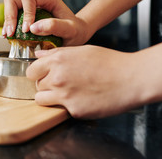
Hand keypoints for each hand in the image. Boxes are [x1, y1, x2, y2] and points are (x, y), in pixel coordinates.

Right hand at [3, 0, 90, 45]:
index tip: (26, 30)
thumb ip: (56, 26)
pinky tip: (10, 37)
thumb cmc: (76, 31)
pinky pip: (11, 17)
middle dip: (10, 16)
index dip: (25, 13)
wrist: (76, 35)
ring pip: (9, 6)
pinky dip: (8, 26)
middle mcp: (37, 0)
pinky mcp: (25, 16)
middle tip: (11, 33)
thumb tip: (33, 28)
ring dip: (7, 21)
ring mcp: (29, 7)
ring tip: (8, 36)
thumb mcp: (71, 30)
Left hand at [27, 45, 142, 118]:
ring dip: (50, 97)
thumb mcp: (82, 50)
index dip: (37, 73)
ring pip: (41, 99)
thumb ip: (57, 53)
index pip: (31, 70)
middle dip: (45, 84)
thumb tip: (39, 54)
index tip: (43, 74)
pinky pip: (61, 109)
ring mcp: (64, 95)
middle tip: (60, 83)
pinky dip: (68, 105)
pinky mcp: (73, 110)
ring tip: (66, 92)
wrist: (131, 79)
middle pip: (37, 85)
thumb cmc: (109, 62)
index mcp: (58, 60)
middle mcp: (57, 78)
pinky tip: (82, 98)